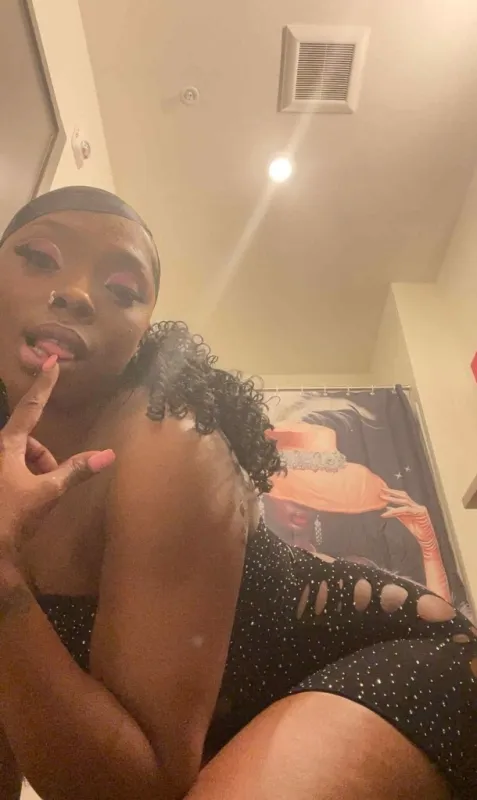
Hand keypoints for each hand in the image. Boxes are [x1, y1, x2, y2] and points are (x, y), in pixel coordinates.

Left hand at [0, 356, 114, 563]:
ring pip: (23, 458)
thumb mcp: (47, 493)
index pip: (30, 406)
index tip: (52, 360)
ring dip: (36, 472)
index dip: (44, 383)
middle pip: (29, 441)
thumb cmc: (10, 517)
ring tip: (36, 498)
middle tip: (48, 484)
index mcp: (6, 446)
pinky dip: (26, 481)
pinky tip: (25, 503)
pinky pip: (15, 470)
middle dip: (44, 458)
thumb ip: (75, 471)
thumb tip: (108, 455)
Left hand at [380, 488, 435, 546]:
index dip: (393, 492)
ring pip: (405, 501)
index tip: (384, 491)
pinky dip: (396, 511)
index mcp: (413, 506)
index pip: (402, 496)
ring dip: (393, 499)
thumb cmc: (417, 529)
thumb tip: (387, 508)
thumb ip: (397, 513)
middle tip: (383, 490)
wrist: (426, 538)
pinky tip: (387, 513)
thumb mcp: (404, 519)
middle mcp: (416, 505)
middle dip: (392, 492)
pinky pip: (406, 510)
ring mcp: (419, 508)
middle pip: (404, 496)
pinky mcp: (420, 513)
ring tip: (384, 499)